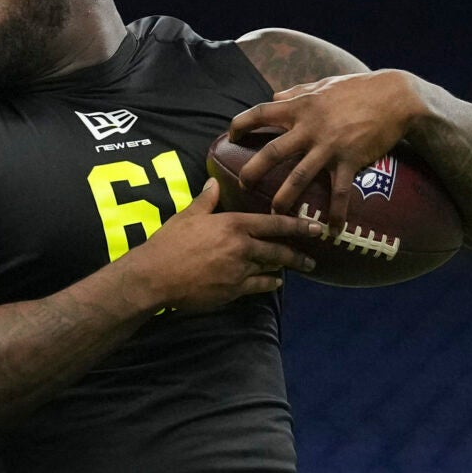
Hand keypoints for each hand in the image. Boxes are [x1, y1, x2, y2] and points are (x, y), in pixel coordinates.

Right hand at [115, 178, 324, 312]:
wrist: (156, 276)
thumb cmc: (169, 243)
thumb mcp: (187, 216)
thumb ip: (205, 200)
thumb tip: (213, 182)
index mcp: (233, 225)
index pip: (273, 224)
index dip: (297, 226)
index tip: (315, 227)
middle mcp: (242, 247)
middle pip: (278, 250)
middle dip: (298, 254)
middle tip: (313, 257)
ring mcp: (239, 270)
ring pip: (270, 268)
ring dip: (284, 268)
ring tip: (297, 268)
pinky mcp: (233, 290)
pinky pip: (258, 286)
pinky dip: (269, 283)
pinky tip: (276, 283)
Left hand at [226, 69, 431, 221]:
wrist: (395, 97)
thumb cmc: (357, 88)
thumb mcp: (322, 85)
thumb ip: (296, 92)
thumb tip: (273, 97)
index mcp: (300, 106)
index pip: (259, 113)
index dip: (241, 124)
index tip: (231, 136)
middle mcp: (309, 127)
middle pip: (271, 152)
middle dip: (252, 171)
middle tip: (242, 185)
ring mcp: (329, 146)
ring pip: (299, 178)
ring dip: (284, 199)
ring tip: (275, 215)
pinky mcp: (350, 161)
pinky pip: (340, 193)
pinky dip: (336, 213)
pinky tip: (333, 230)